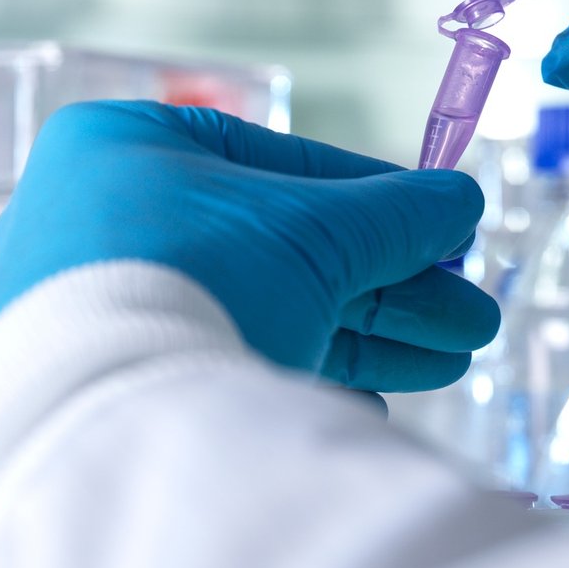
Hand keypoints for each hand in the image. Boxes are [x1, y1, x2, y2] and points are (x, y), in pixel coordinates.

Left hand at [0, 102, 498, 391]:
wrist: (103, 419)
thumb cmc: (195, 277)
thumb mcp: (314, 230)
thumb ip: (395, 212)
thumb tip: (460, 200)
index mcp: (126, 148)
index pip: (277, 161)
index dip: (376, 196)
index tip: (444, 225)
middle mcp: (103, 222)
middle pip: (280, 246)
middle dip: (388, 282)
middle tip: (466, 311)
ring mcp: (104, 306)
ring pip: (263, 309)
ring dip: (369, 334)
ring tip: (452, 356)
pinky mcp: (115, 381)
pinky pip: (224, 365)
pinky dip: (303, 375)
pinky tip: (373, 400)